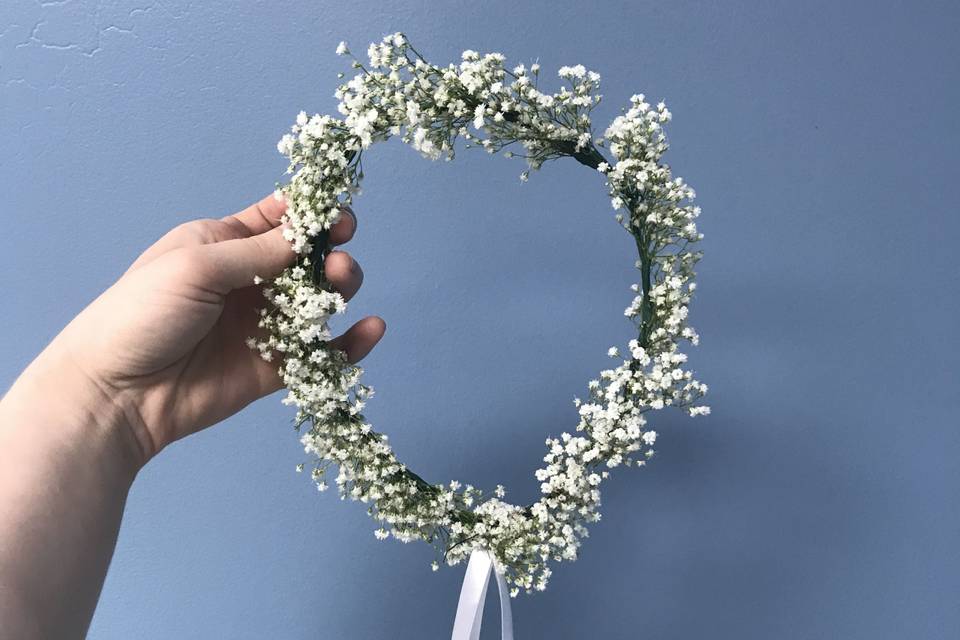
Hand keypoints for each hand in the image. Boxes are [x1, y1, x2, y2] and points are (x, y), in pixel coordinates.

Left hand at [44, 194, 384, 464]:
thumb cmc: (142, 313)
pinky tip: (371, 330)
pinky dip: (350, 344)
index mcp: (224, 245)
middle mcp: (248, 282)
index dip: (312, 215)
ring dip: (339, 292)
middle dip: (330, 256)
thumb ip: (259, 252)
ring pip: (318, 303)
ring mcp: (263, 326)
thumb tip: (310, 233)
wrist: (117, 393)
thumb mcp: (198, 266)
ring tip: (341, 288)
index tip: (339, 217)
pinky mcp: (273, 368)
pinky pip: (320, 353)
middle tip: (335, 265)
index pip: (278, 220)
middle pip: (307, 261)